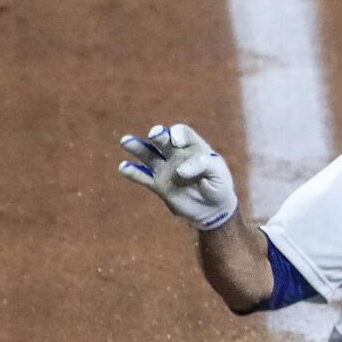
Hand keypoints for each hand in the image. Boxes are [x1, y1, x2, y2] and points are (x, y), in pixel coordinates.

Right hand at [118, 123, 238, 230]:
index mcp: (193, 147)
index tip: (177, 142)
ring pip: (147, 154)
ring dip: (136, 147)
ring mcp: (165, 169)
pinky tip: (123, 167)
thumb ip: (203, 165)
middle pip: (163, 139)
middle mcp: (176, 154)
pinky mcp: (158, 185)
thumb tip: (179, 170)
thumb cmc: (218, 186)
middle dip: (158, 134)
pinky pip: (142, 177)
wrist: (213, 209)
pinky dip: (132, 172)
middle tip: (154, 134)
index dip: (178, 133)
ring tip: (125, 141)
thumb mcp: (218, 173)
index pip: (182, 132)